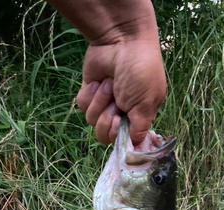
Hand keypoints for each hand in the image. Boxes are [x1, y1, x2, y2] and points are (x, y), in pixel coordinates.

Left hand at [77, 30, 165, 145]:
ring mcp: (103, 103)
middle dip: (106, 118)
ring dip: (100, 101)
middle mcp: (120, 113)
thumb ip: (140, 129)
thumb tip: (136, 149)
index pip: (121, 141)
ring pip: (91, 120)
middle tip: (115, 101)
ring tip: (110, 85)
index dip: (115, 135)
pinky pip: (82, 105)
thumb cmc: (141, 72)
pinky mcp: (89, 93)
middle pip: (102, 135)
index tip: (118, 122)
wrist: (122, 41)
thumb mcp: (147, 103)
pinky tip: (98, 81)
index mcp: (137, 118)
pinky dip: (90, 93)